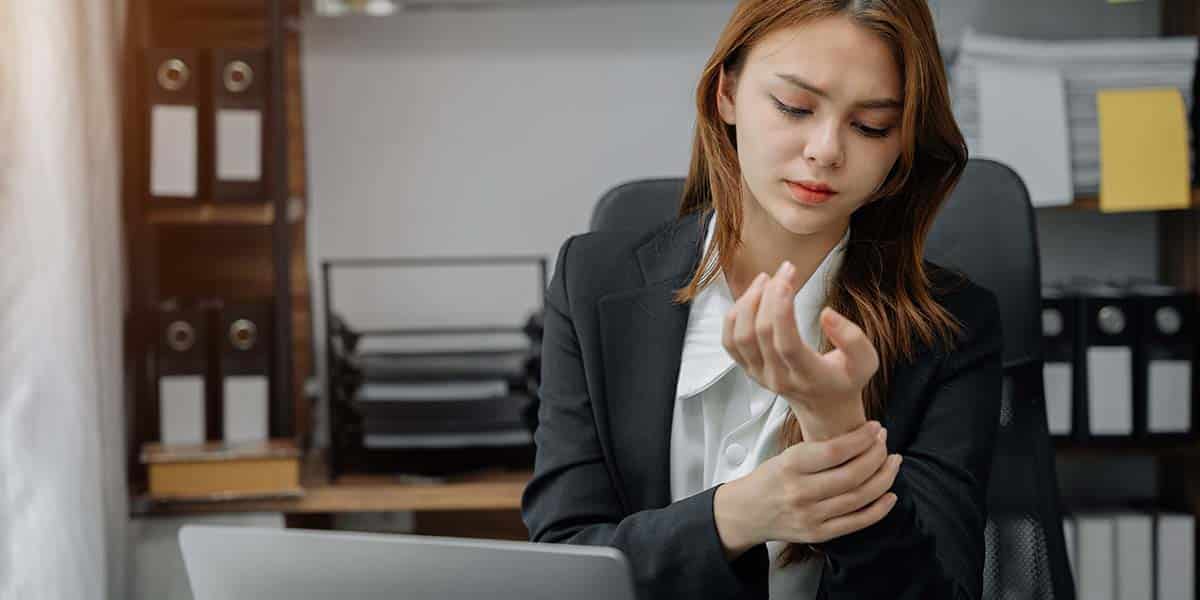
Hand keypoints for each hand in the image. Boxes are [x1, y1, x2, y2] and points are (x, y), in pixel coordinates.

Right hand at [713, 420, 900, 556]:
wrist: (746, 513)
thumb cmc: (769, 480)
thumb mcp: (786, 456)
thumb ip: (819, 450)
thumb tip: (861, 438)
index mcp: (790, 466)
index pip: (834, 451)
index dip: (861, 438)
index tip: (875, 428)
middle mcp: (800, 492)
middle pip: (852, 474)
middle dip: (877, 455)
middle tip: (885, 443)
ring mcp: (811, 516)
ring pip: (859, 497)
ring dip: (883, 478)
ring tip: (892, 463)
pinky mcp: (819, 534)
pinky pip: (857, 522)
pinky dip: (879, 509)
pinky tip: (890, 494)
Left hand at [721, 260, 879, 419]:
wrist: (824, 406)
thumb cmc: (846, 379)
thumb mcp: (866, 362)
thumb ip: (852, 338)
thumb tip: (827, 314)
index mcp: (809, 376)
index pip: (787, 344)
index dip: (781, 310)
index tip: (787, 280)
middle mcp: (779, 378)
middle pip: (761, 334)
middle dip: (770, 295)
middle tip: (786, 270)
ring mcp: (760, 375)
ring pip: (741, 336)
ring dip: (749, 301)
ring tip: (766, 279)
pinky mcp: (748, 369)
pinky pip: (729, 342)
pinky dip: (734, 316)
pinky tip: (751, 296)